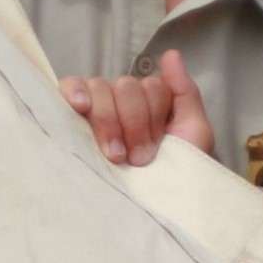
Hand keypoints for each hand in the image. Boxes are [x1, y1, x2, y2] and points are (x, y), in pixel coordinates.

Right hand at [62, 52, 209, 165]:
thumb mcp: (193, 134)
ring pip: (100, 88)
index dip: (152, 118)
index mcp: (150, 101)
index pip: (151, 87)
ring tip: (113, 156)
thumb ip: (185, 93)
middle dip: (133, 124)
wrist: (150, 208)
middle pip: (125, 86)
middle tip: (136, 159)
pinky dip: (74, 91)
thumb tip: (171, 54)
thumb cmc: (172, 174)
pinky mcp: (70, 116)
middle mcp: (122, 100)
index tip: (153, 152)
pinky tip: (79, 106)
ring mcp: (96, 107)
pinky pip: (70, 87)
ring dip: (108, 122)